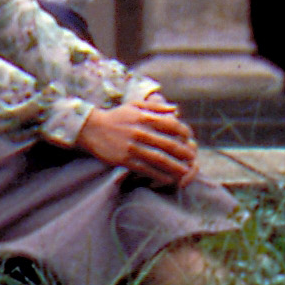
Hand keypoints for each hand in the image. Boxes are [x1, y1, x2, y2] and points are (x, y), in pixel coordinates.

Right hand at [75, 91, 201, 184]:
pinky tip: (167, 179)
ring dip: (175, 167)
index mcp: (144, 118)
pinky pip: (146, 170)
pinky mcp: (125, 160)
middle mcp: (140, 132)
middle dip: (184, 152)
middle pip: (168, 144)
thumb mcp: (135, 106)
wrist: (91, 128)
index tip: (189, 138)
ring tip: (185, 171)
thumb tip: (177, 109)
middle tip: (192, 157)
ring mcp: (133, 147)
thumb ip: (157, 107)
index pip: (171, 125)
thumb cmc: (116, 117)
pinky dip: (158, 175)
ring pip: (159, 159)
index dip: (184, 132)